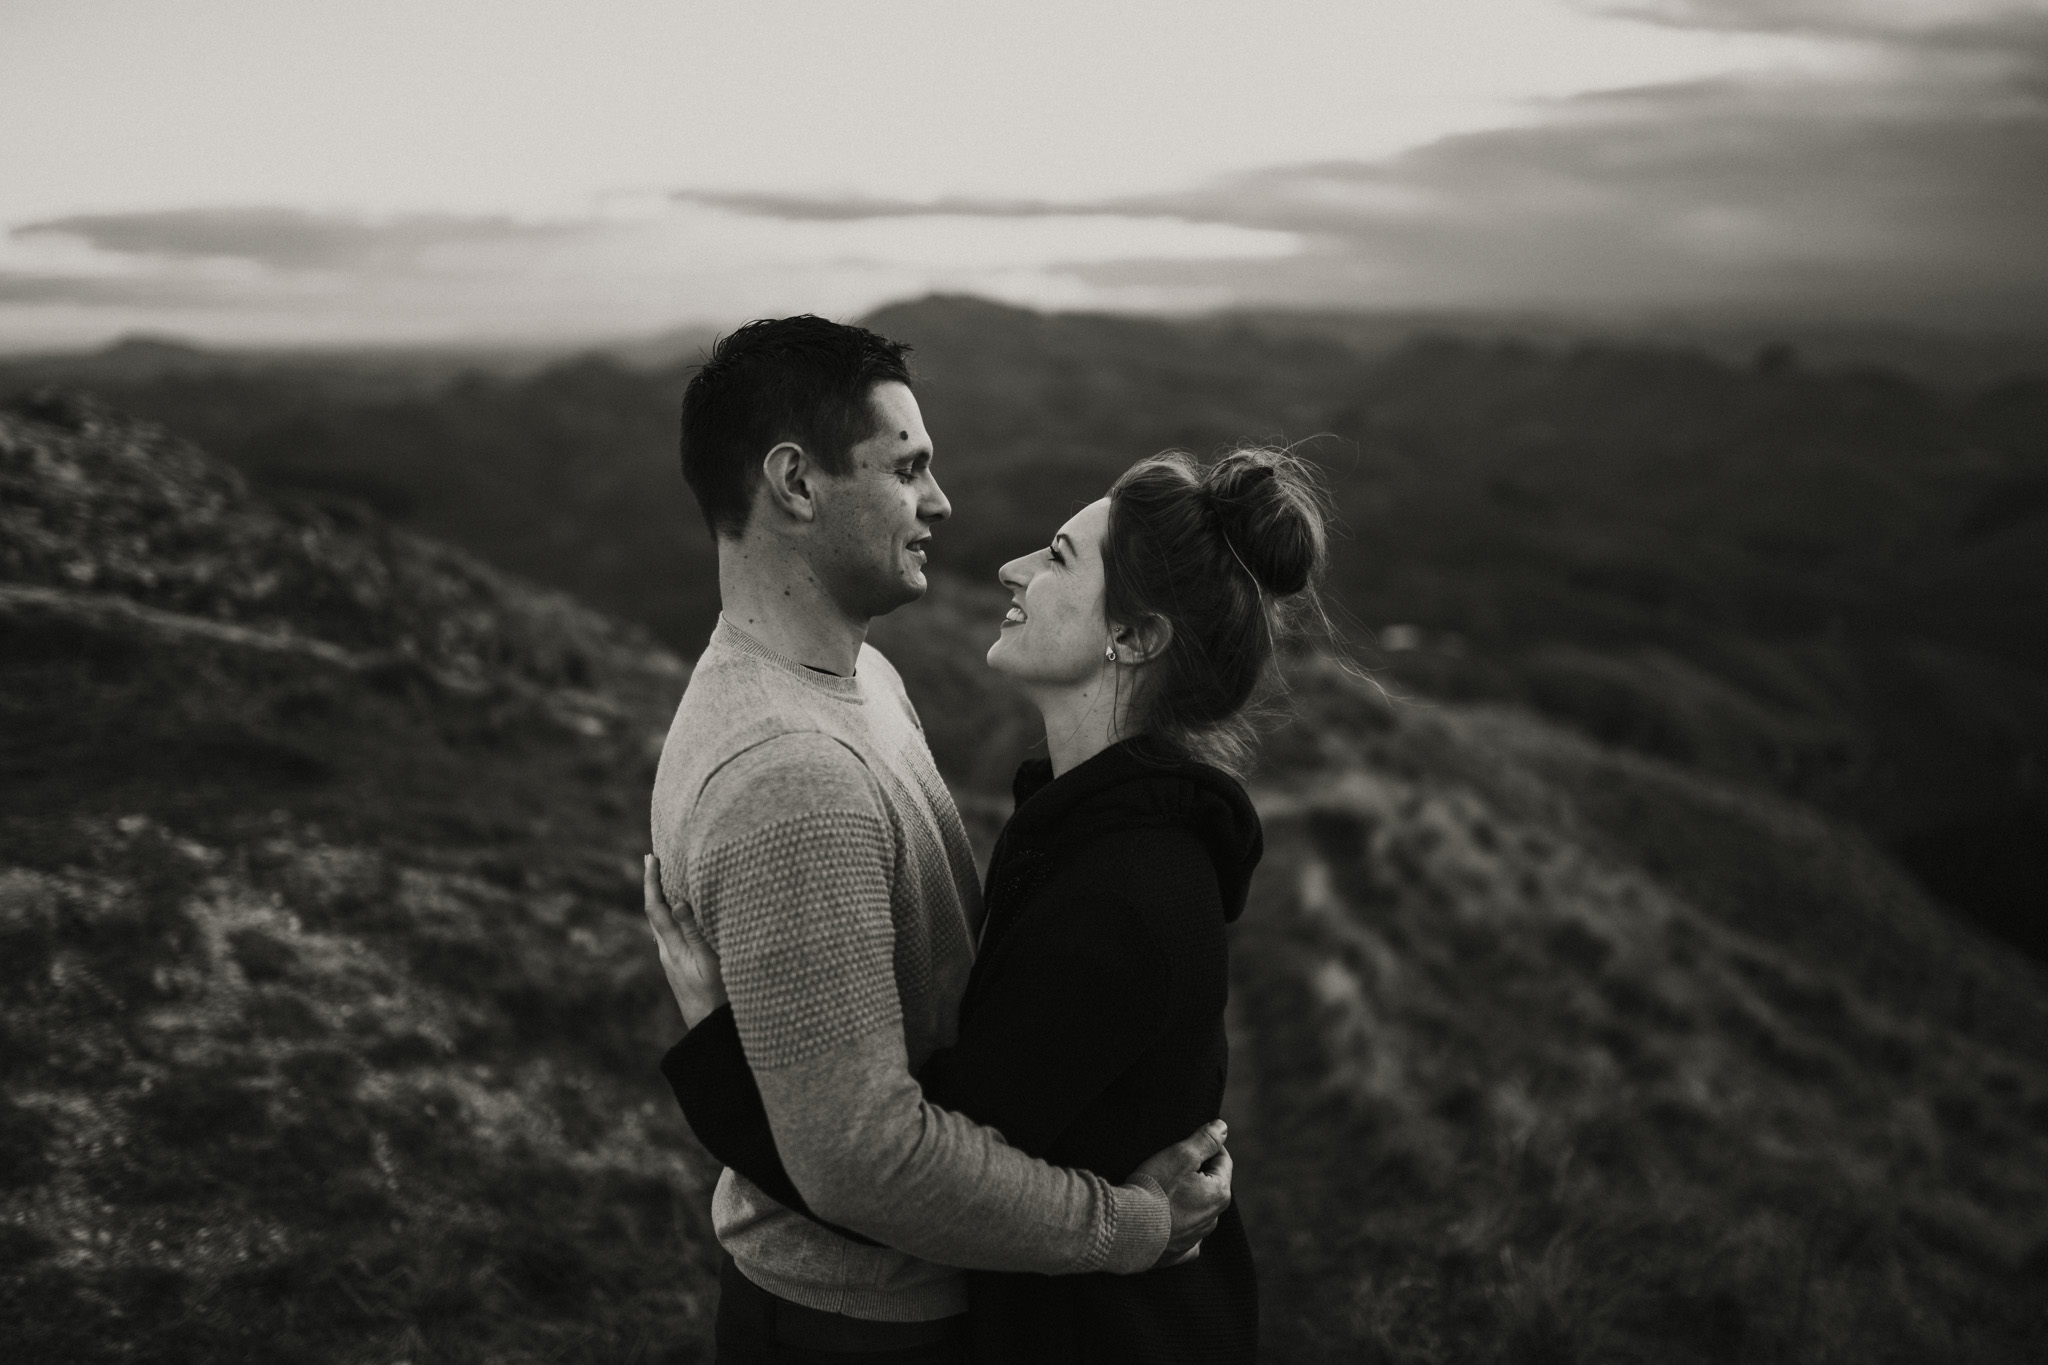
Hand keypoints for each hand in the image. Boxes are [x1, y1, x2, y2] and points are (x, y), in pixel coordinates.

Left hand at [641, 854, 726, 1028]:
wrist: (706, 1029)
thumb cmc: (714, 996)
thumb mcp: (708, 962)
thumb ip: (694, 933)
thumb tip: (677, 903)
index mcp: (671, 947)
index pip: (655, 908)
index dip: (652, 881)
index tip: (651, 858)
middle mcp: (666, 951)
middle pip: (653, 911)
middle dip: (652, 885)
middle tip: (652, 860)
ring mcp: (671, 959)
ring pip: (660, 922)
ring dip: (660, 898)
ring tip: (665, 879)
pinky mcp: (678, 966)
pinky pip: (669, 932)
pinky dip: (670, 914)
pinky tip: (677, 912)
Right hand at [1129, 1119, 1231, 1268]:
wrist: (1127, 1229)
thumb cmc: (1155, 1189)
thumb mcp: (1181, 1155)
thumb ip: (1206, 1140)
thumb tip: (1223, 1128)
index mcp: (1219, 1194)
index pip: (1223, 1161)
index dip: (1208, 1146)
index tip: (1189, 1142)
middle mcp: (1212, 1219)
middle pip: (1210, 1186)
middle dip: (1197, 1173)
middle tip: (1172, 1164)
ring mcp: (1195, 1239)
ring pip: (1197, 1210)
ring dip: (1186, 1198)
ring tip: (1162, 1190)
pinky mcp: (1177, 1253)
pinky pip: (1183, 1236)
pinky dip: (1176, 1226)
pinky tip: (1163, 1219)